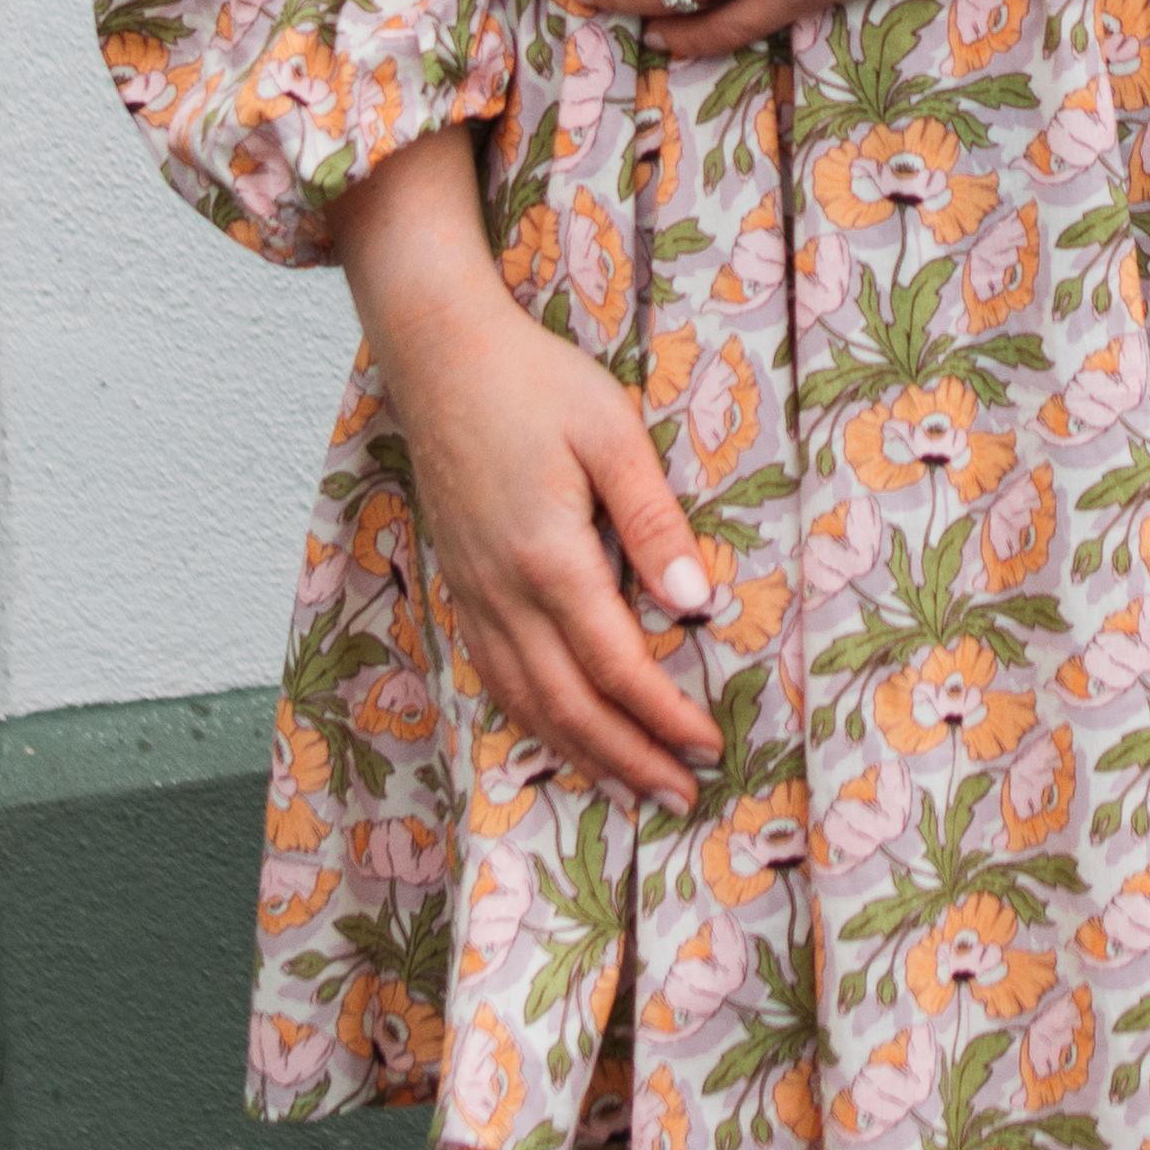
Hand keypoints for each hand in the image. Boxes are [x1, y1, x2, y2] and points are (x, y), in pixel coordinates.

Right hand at [336, 133, 719, 801]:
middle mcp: (504, 594)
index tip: (710, 746)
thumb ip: (652, 523)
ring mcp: (474, 594)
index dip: (664, 717)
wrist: (439, 354)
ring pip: (527, 703)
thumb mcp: (611, 433)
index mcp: (548, 559)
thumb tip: (695, 605)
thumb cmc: (534, 381)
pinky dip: (534, 721)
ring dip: (583, 754)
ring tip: (633, 789)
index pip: (616, 666)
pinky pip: (496, 677)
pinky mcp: (460, 585)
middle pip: (570, 707)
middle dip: (630, 759)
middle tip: (683, 796)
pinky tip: (560, 735)